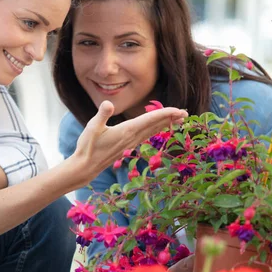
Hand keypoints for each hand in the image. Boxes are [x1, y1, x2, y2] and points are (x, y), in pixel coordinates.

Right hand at [73, 101, 187, 184]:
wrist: (85, 167)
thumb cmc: (87, 147)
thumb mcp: (92, 127)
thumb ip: (101, 114)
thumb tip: (108, 103)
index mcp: (126, 130)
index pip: (150, 120)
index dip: (165, 114)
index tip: (178, 110)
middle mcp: (132, 137)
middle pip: (155, 125)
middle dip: (170, 119)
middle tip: (186, 114)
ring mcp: (130, 142)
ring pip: (152, 131)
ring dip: (164, 124)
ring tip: (177, 120)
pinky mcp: (126, 145)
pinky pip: (145, 135)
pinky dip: (154, 130)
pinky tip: (158, 128)